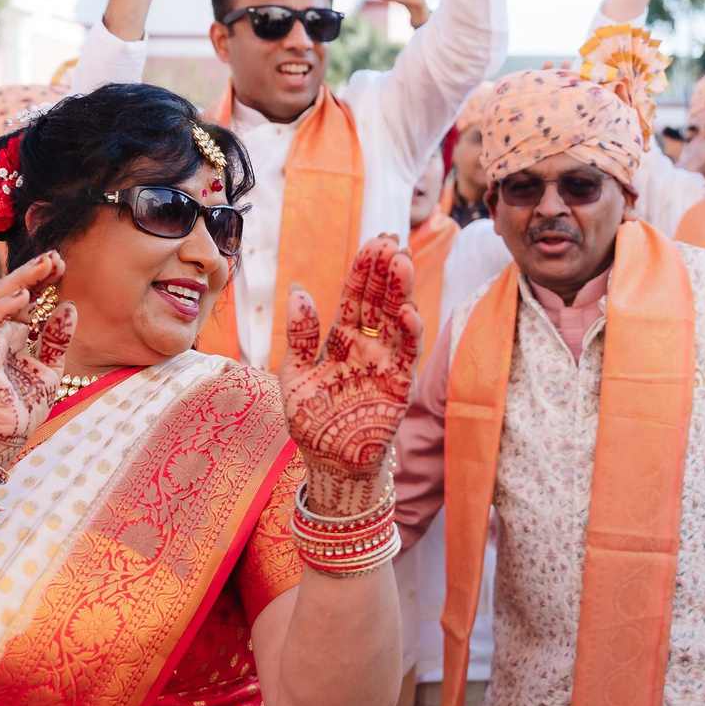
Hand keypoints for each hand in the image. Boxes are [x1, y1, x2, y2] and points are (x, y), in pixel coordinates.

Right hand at [0, 252, 72, 470]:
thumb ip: (57, 339)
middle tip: (55, 256)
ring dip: (19, 280)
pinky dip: (2, 307)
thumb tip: (69, 306)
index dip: (41, 279)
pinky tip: (22, 295)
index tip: (62, 264)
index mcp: (15, 336)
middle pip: (11, 292)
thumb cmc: (24, 407)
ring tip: (43, 266)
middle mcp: (0, 335)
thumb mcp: (51, 368)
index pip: (27, 298)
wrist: (8, 438)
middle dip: (33, 272)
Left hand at [280, 236, 418, 515]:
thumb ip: (300, 335)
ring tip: (401, 263)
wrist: (330, 463)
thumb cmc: (311, 421)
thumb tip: (299, 290)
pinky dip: (410, 333)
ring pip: (396, 320)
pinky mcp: (400, 385)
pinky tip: (408, 310)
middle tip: (390, 242)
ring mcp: (385, 363)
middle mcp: (366, 345)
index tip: (373, 242)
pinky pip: (408, 354)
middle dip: (384, 272)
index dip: (364, 269)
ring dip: (400, 292)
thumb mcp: (294, 374)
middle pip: (379, 301)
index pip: (355, 296)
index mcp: (340, 338)